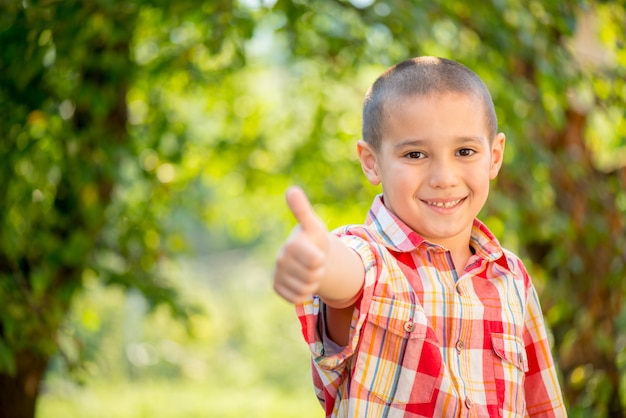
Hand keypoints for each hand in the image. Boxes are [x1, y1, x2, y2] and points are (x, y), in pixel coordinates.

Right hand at [273, 186, 328, 303]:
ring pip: (305, 289)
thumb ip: (303, 210)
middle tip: (314, 263)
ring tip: (309, 271)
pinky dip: (303, 293)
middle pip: (312, 276)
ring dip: (312, 283)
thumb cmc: (313, 238)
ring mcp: (277, 274)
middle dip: (318, 272)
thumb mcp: (313, 224)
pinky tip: (301, 281)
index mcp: (291, 245)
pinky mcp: (277, 287)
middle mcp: (280, 259)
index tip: (318, 252)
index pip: (316, 260)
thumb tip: (291, 190)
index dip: (321, 260)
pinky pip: (297, 298)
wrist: (307, 255)